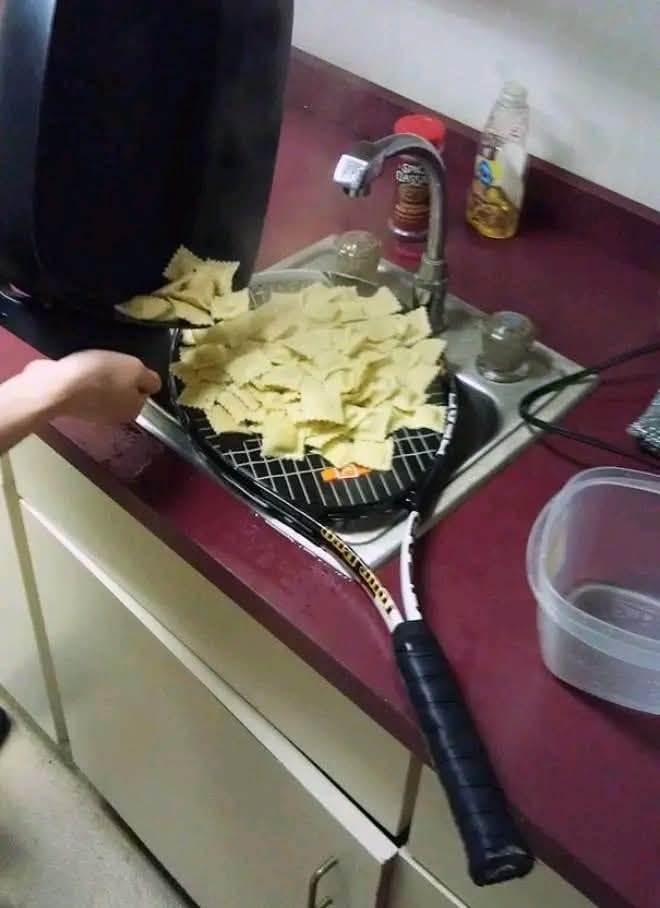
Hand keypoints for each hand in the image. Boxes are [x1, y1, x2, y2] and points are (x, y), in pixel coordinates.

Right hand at [24, 351, 161, 423]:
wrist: (57, 386)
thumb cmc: (101, 375)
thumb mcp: (134, 370)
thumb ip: (149, 378)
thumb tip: (154, 385)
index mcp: (134, 410)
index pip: (144, 390)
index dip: (138, 374)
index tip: (127, 364)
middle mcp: (116, 416)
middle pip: (124, 391)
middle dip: (119, 377)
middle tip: (110, 362)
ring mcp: (93, 413)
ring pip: (104, 390)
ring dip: (100, 377)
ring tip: (92, 364)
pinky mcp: (73, 406)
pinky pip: (85, 389)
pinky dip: (83, 380)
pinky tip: (78, 371)